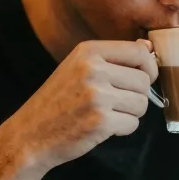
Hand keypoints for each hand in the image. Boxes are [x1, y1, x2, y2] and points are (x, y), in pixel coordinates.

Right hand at [3, 40, 157, 169]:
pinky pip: (133, 124)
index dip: (148, 68)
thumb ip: (113, 58)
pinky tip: (103, 127)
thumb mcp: (78, 68)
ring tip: (108, 114)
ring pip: (142, 103)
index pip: (140, 52)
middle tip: (115, 103)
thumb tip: (148, 46)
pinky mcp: (100, 121)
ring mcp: (96, 96)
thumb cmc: (59, 101)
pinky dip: (123, 129)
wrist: (30, 133)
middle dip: (137, 95)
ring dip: (131, 113)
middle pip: (144, 81)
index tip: (141, 78)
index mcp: (88, 52)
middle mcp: (92, 70)